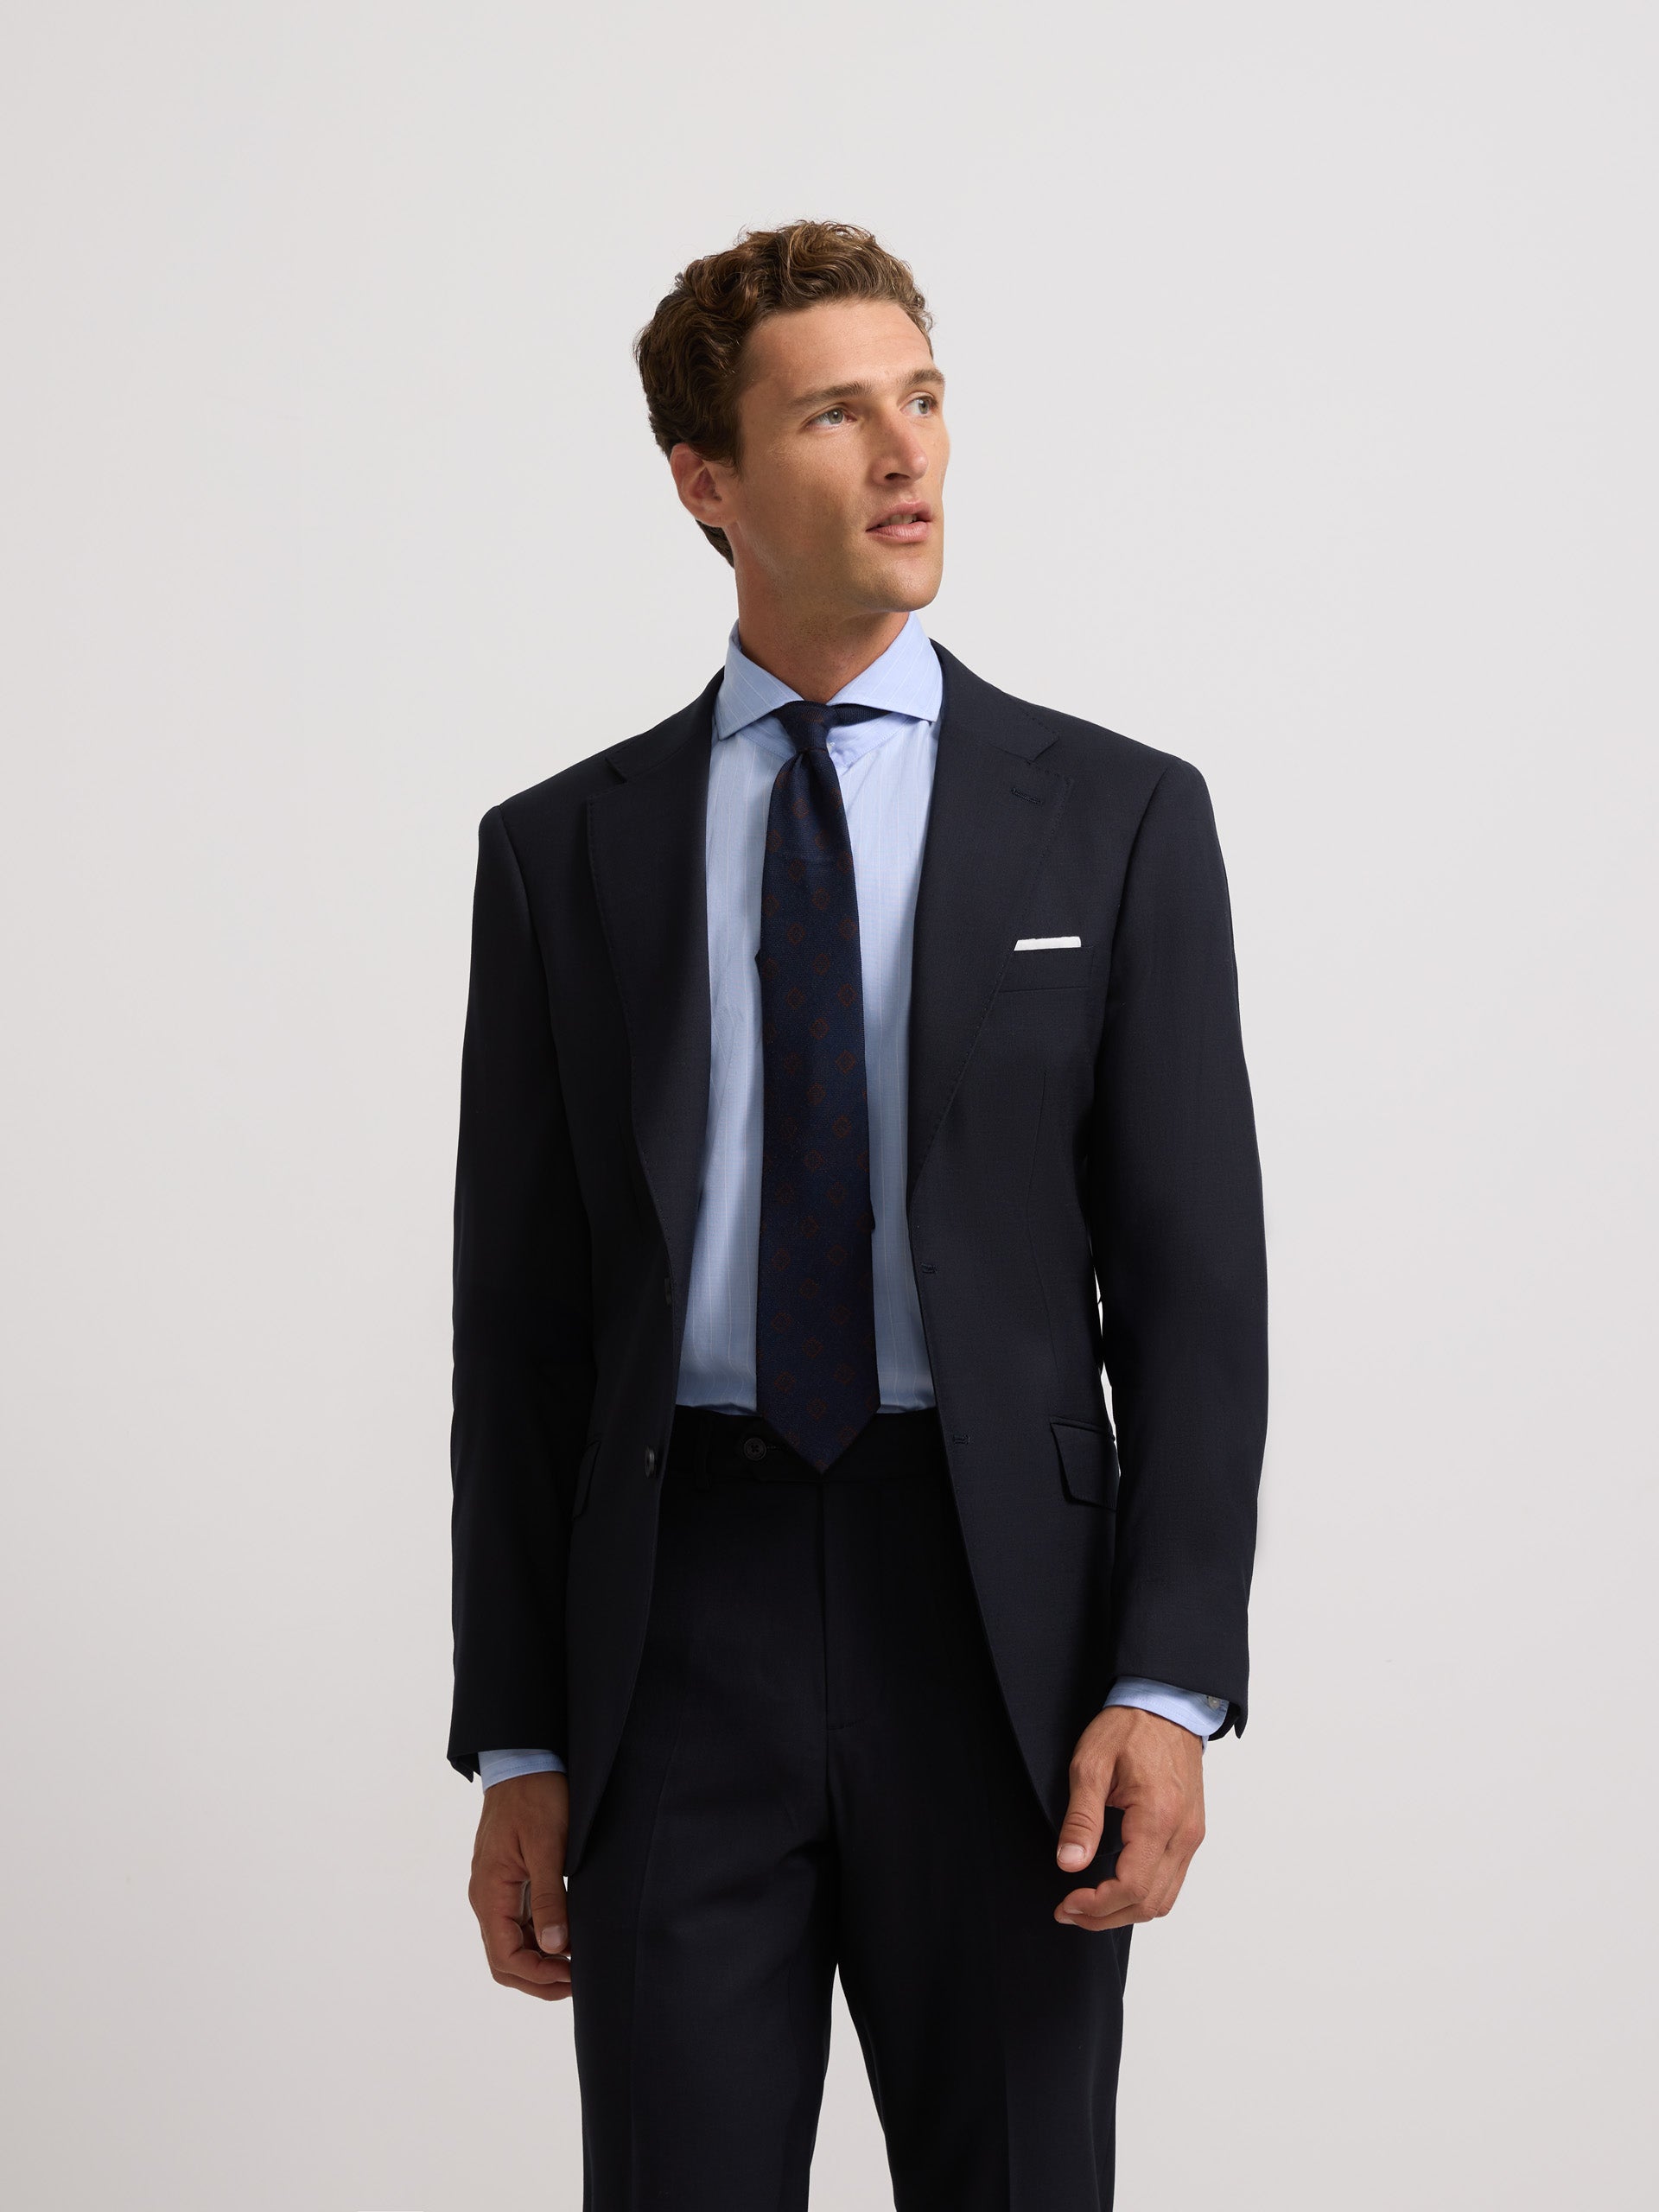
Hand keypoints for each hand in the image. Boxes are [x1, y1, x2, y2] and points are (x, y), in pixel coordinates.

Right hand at [468, 1770, 572, 1999]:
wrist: (524, 1761)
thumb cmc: (536, 1797)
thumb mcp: (547, 1846)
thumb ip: (549, 1897)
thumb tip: (554, 1946)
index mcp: (490, 1893)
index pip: (505, 1957)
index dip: (537, 1976)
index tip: (572, 1976)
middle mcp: (487, 1898)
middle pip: (504, 1961)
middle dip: (538, 1980)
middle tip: (577, 1982)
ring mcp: (496, 1892)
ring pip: (511, 1946)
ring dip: (539, 1964)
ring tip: (576, 1967)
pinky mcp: (509, 1883)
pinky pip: (517, 1925)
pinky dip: (539, 1942)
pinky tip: (566, 1940)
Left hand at [1053, 1704, 1205, 1930]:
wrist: (1168, 1705)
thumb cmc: (1128, 1728)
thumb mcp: (1091, 1765)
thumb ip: (1081, 1818)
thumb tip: (1069, 1864)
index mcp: (1158, 1816)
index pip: (1132, 1886)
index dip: (1097, 1906)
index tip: (1066, 1903)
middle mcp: (1183, 1833)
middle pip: (1150, 1903)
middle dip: (1106, 1917)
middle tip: (1070, 1911)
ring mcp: (1191, 1835)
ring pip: (1164, 1899)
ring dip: (1125, 1911)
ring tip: (1088, 1906)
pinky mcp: (1191, 1833)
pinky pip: (1171, 1880)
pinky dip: (1143, 1894)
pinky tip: (1114, 1886)